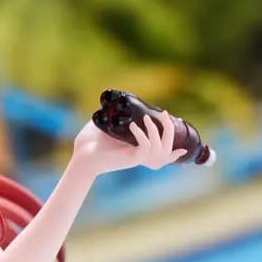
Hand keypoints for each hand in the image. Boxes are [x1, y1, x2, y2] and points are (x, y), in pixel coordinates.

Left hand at [71, 110, 186, 177]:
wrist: (80, 156)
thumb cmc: (90, 143)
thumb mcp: (105, 127)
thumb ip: (111, 117)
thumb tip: (112, 103)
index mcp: (138, 149)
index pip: (163, 153)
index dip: (174, 152)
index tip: (182, 142)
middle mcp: (140, 155)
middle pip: (168, 149)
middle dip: (170, 129)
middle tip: (165, 113)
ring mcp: (136, 158)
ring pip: (161, 149)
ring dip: (157, 131)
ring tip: (147, 118)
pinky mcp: (130, 159)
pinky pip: (145, 148)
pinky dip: (142, 135)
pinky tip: (134, 126)